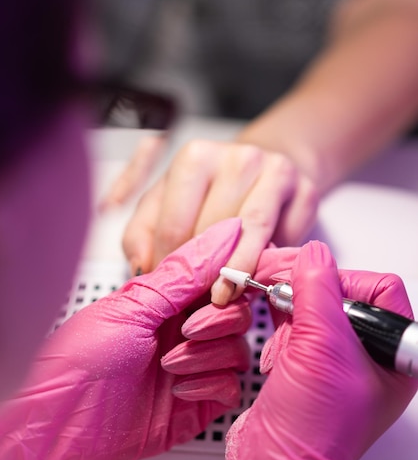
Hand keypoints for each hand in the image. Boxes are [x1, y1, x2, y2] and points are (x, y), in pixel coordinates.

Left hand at [0, 219, 249, 459]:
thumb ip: (184, 273)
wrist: (60, 426)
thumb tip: (222, 234)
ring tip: (169, 364)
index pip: (218, 279)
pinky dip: (210, 385)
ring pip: (237, 350)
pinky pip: (230, 388)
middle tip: (187, 329)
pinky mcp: (197, 403)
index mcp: (166, 301)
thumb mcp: (131, 307)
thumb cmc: (76, 362)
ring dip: (208, 355)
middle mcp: (182, 331)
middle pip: (236, 314)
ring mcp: (192, 367)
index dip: (230, 279)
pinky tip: (178, 390)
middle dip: (218, 320)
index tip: (228, 283)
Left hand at [120, 139, 318, 303]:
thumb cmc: (208, 192)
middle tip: (195, 302)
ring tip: (223, 297)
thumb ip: (142, 233)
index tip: (170, 291)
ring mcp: (276, 172)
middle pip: (215, 229)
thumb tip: (144, 268)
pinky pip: (286, 237)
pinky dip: (269, 261)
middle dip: (203, 271)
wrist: (263, 170)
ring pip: (252, 233)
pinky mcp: (306, 192)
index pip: (175, 223)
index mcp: (196, 156)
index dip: (170, 265)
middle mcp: (239, 157)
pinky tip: (255, 277)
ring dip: (236, 271)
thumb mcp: (164, 204)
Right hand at [166, 241, 417, 459]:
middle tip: (281, 291)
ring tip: (277, 325)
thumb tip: (314, 255)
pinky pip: (298, 332)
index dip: (342, 280)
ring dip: (291, 314)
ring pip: (316, 312)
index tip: (309, 285)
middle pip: (344, 297)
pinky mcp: (309, 370)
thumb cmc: (313, 430)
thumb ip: (318, 291)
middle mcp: (370, 359)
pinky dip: (281, 330)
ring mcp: (338, 365)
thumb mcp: (320, 347)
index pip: (379, 289)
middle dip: (308, 296)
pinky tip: (274, 344)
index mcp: (394, 356)